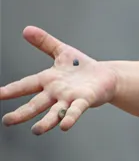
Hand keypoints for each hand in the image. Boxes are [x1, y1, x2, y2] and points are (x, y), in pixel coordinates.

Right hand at [1, 26, 117, 133]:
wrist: (106, 77)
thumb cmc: (82, 67)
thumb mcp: (62, 51)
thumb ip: (45, 43)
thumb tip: (26, 29)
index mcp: (48, 80)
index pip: (27, 84)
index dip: (12, 89)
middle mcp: (56, 93)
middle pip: (37, 104)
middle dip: (22, 113)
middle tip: (7, 121)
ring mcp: (70, 99)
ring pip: (55, 112)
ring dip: (46, 122)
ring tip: (36, 130)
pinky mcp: (85, 100)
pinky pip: (76, 110)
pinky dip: (70, 117)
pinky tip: (64, 126)